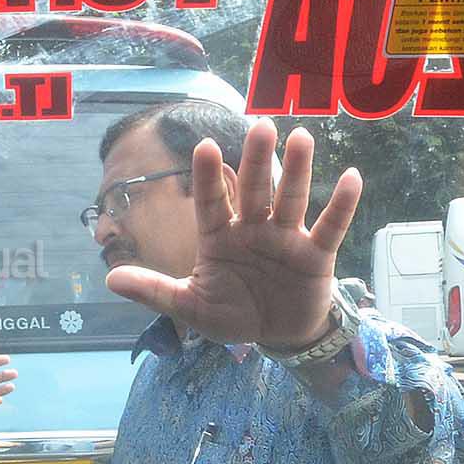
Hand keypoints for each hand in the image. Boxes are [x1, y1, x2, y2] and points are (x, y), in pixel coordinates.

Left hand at [105, 119, 358, 348]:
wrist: (278, 337)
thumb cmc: (232, 315)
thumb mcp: (190, 307)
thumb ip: (156, 291)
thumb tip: (111, 279)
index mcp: (219, 237)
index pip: (210, 202)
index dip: (206, 177)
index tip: (201, 145)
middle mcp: (252, 229)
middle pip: (253, 189)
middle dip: (255, 160)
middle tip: (260, 126)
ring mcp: (285, 238)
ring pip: (290, 199)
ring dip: (296, 170)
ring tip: (302, 138)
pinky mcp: (316, 254)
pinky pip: (330, 226)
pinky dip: (342, 204)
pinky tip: (353, 177)